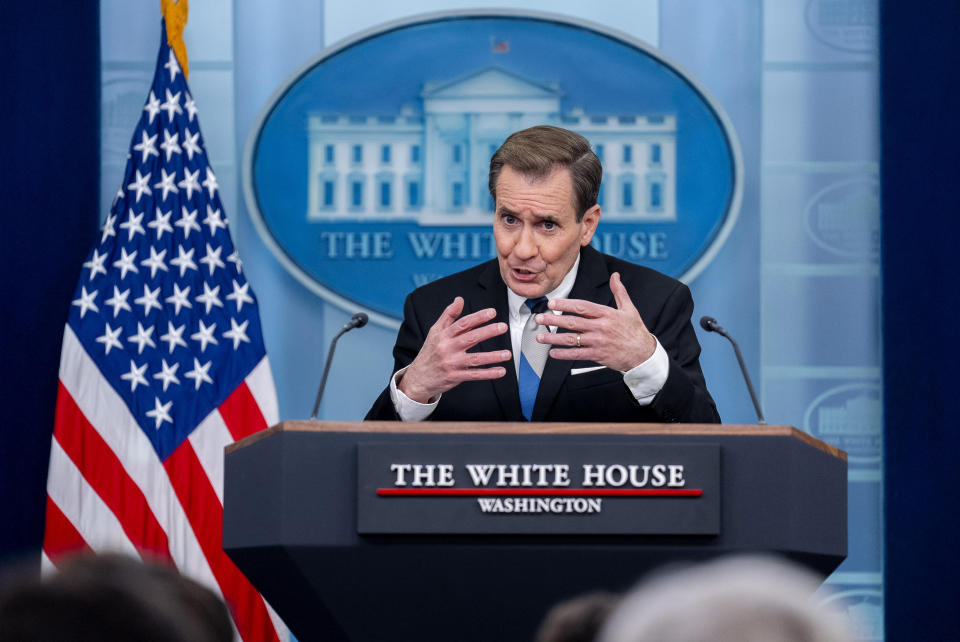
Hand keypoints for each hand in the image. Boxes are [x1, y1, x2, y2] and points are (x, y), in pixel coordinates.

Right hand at [398, 296, 510, 402]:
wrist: (419, 377)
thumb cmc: (430, 352)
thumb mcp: (435, 331)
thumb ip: (448, 315)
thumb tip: (459, 300)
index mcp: (444, 335)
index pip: (463, 323)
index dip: (478, 317)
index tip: (492, 312)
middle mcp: (448, 348)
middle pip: (471, 338)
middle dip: (488, 331)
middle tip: (503, 327)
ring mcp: (452, 363)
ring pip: (475, 358)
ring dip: (493, 356)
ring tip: (507, 354)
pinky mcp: (455, 377)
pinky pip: (474, 375)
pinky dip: (488, 374)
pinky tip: (501, 371)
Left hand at [535, 272, 656, 371]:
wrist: (644, 354)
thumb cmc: (636, 331)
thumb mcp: (629, 309)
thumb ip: (619, 292)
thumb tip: (615, 276)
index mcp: (607, 314)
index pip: (582, 307)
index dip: (565, 304)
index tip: (552, 303)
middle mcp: (601, 327)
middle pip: (573, 322)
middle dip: (553, 320)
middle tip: (539, 318)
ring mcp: (598, 342)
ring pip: (572, 339)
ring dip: (554, 338)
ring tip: (540, 337)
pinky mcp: (598, 355)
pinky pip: (577, 355)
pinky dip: (564, 354)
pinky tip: (553, 353)